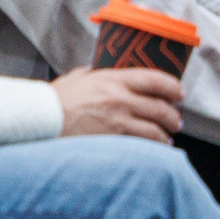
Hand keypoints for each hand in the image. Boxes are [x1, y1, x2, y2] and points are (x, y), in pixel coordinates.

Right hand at [54, 66, 186, 143]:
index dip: (173, 87)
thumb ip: (92, 73)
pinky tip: (155, 149)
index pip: (155, 79)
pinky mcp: (112, 141)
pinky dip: (152, 148)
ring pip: (155, 129)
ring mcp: (117, 121)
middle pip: (160, 107)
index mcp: (113, 79)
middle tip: (177, 120)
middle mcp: (120, 98)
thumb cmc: (55, 100)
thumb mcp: (77, 78)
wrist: (40, 120)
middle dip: (173, 116)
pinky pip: (141, 145)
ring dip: (166, 134)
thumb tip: (99, 69)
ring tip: (168, 137)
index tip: (179, 93)